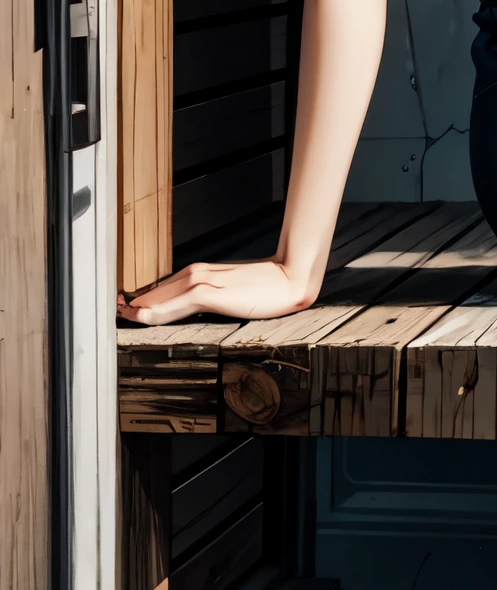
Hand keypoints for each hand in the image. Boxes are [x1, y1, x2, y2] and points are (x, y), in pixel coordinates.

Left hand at [118, 258, 316, 326]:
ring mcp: (202, 282)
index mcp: (202, 273)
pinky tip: (142, 316)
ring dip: (137, 307)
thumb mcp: (234, 290)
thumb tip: (197, 306)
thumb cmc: (267, 286)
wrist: (291, 278)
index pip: (164, 288)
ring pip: (160, 297)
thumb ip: (213, 295)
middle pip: (156, 291)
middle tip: (112, 311)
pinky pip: (175, 304)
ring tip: (118, 315)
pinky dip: (155, 310)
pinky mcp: (210, 292)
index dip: (142, 298)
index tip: (124, 307)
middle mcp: (197, 274)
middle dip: (133, 303)